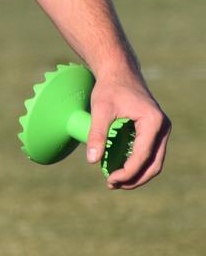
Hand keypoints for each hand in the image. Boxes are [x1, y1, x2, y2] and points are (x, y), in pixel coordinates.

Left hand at [87, 73, 170, 189]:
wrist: (118, 70)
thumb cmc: (110, 87)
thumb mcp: (100, 109)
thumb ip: (97, 134)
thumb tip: (92, 160)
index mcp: (153, 122)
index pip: (142, 156)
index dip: (127, 172)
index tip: (110, 180)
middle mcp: (162, 127)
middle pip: (154, 164)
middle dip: (134, 178)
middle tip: (112, 184)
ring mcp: (161, 129)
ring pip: (154, 161)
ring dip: (137, 174)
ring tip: (115, 181)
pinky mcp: (155, 129)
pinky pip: (150, 153)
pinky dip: (137, 163)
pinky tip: (120, 167)